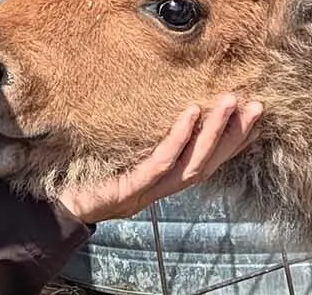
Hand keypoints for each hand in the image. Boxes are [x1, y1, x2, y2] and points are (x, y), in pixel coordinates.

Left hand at [54, 94, 263, 224]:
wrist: (55, 207)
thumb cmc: (87, 177)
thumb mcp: (122, 154)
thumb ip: (143, 138)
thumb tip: (163, 104)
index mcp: (164, 180)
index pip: (209, 160)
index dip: (235, 142)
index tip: (256, 118)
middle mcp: (162, 188)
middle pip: (209, 162)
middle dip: (234, 135)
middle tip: (255, 105)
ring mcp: (148, 191)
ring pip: (192, 164)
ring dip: (214, 134)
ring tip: (228, 104)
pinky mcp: (130, 189)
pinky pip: (160, 163)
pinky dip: (178, 139)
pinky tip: (189, 114)